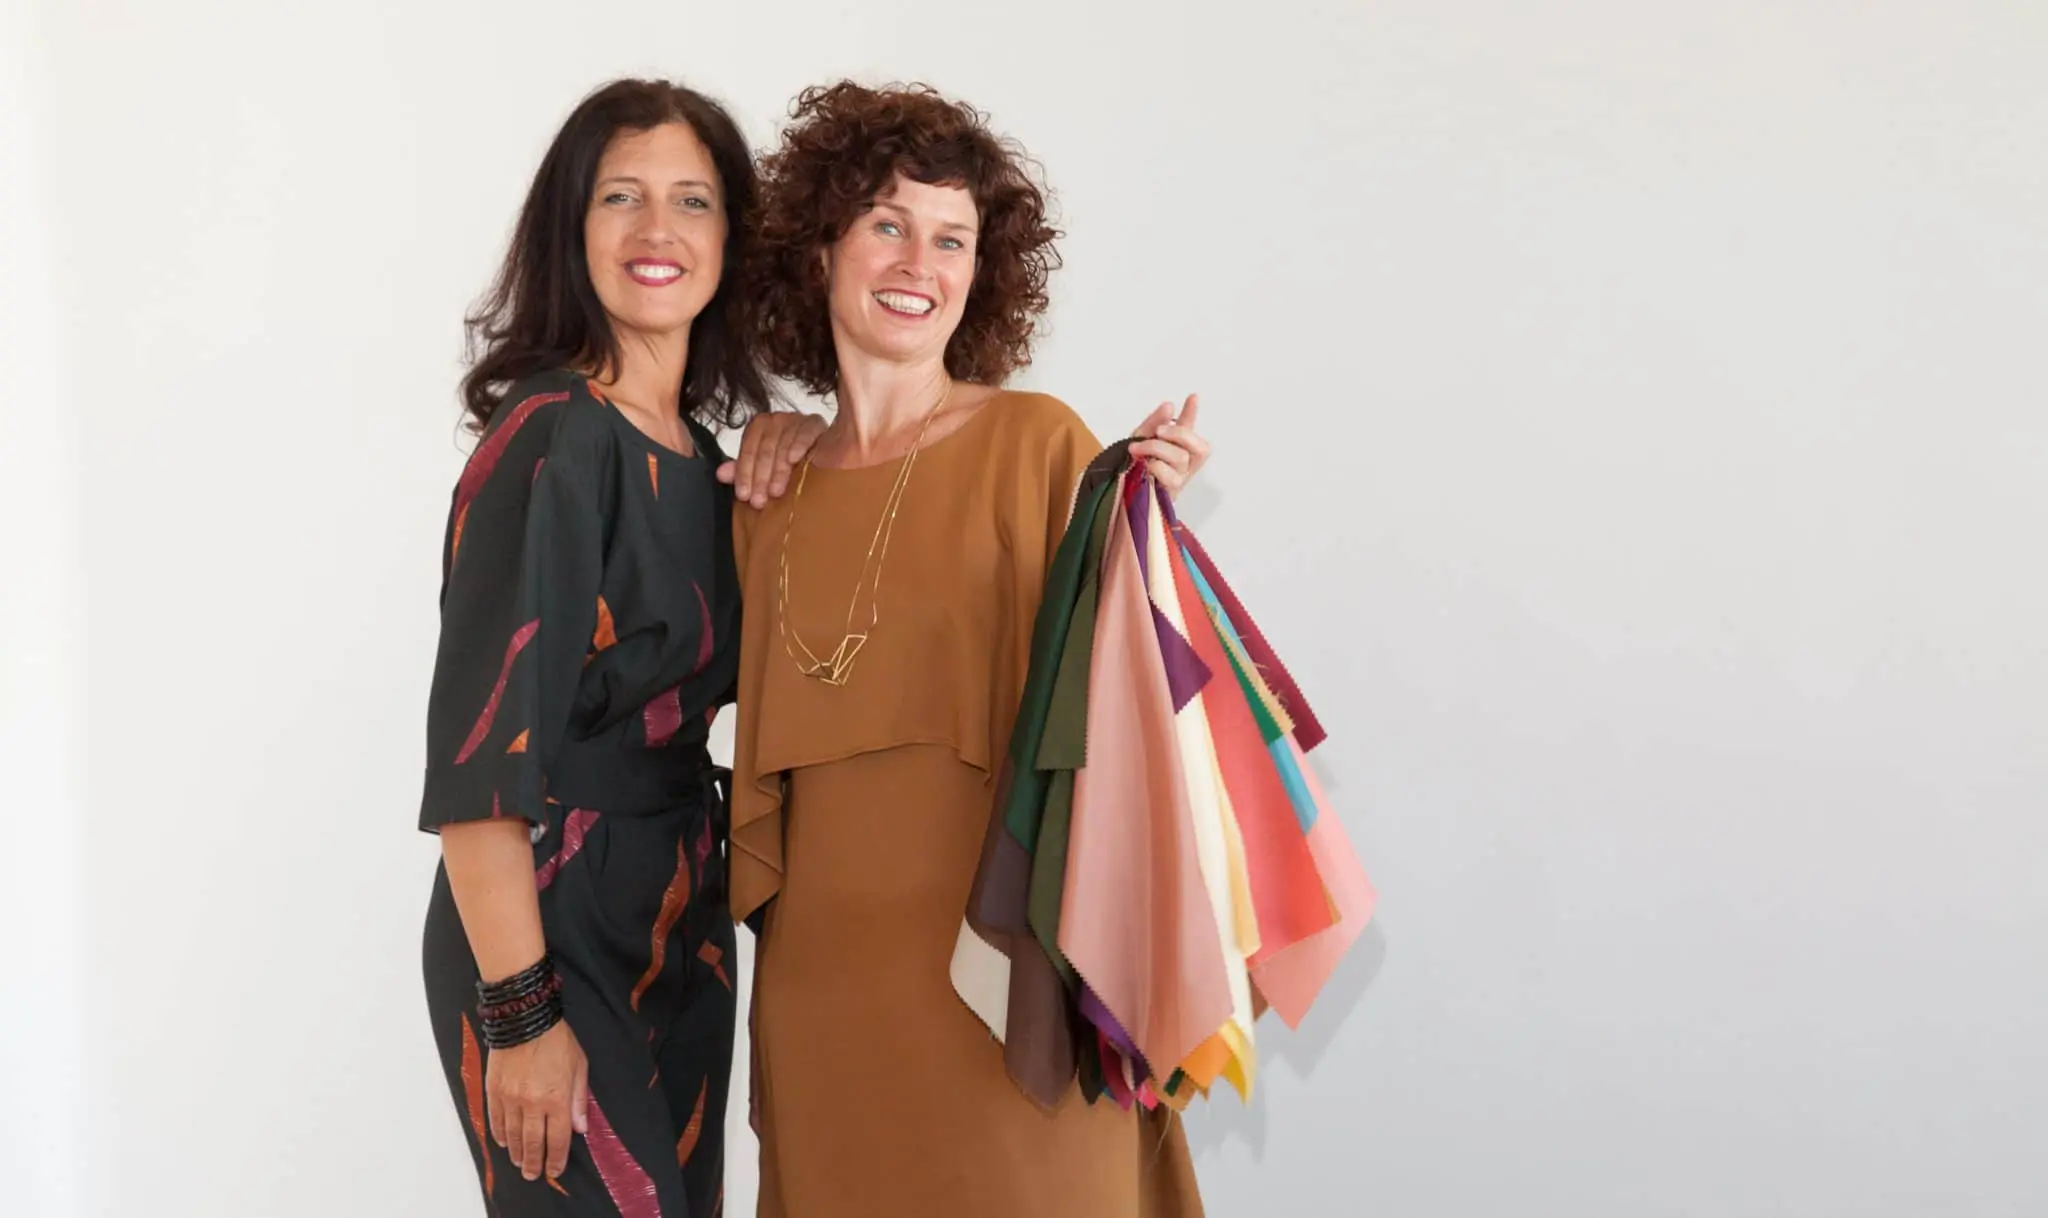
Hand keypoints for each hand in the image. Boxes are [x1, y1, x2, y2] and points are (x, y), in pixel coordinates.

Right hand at [486, 1019, 589, 1182]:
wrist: (524, 1019)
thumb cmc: (557, 1040)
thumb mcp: (580, 1066)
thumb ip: (579, 1100)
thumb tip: (581, 1128)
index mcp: (557, 1098)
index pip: (558, 1139)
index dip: (556, 1158)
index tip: (554, 1170)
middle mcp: (533, 1103)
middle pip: (533, 1143)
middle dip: (534, 1163)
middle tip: (532, 1174)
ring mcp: (511, 1098)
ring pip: (513, 1135)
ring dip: (517, 1152)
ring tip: (519, 1162)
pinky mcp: (494, 1091)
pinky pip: (496, 1120)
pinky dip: (500, 1134)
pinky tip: (504, 1142)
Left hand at [717, 411, 828, 508]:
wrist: (822, 450)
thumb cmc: (787, 460)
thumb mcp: (762, 466)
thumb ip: (742, 469)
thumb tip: (720, 474)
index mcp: (758, 426)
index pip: (748, 450)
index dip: (744, 474)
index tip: (744, 495)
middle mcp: (775, 419)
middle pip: (764, 449)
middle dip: (760, 478)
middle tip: (759, 501)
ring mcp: (795, 419)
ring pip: (783, 444)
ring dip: (778, 470)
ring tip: (776, 492)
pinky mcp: (815, 422)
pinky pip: (805, 432)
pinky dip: (799, 445)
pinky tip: (794, 460)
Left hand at [1128, 393, 1210, 497]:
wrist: (1120, 490)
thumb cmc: (1135, 464)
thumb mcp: (1139, 439)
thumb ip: (1153, 423)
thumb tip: (1169, 406)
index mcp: (1179, 447)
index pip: (1190, 428)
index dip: (1193, 413)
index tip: (1192, 397)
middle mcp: (1185, 464)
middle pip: (1199, 447)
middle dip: (1179, 433)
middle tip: (1158, 431)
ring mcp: (1179, 479)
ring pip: (1181, 458)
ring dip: (1157, 448)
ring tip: (1138, 448)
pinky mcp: (1170, 492)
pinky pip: (1170, 477)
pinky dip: (1156, 466)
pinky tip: (1145, 465)